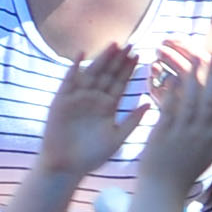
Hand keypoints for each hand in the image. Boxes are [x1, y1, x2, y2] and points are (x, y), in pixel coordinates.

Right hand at [34, 44, 148, 178]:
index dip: (129, 70)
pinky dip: (74, 68)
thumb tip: (149, 104)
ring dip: (101, 60)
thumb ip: (131, 120)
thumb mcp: (117, 137)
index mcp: (107, 107)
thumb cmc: (91, 156)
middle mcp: (94, 99)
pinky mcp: (62, 100)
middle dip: (118, 60)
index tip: (139, 56)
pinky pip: (69, 81)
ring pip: (92, 74)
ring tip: (112, 46)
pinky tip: (81, 55)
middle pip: (108, 75)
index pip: (120, 83)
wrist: (66, 166)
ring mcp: (77, 98)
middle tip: (130, 45)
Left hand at [134, 55, 211, 190]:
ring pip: (193, 99)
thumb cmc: (184, 170)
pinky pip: (171, 107)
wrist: (164, 188)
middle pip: (211, 99)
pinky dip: (174, 91)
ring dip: (195, 76)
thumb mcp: (210, 152)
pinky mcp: (165, 133)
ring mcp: (184, 133)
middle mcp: (203, 135)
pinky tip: (174, 76)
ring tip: (196, 58)